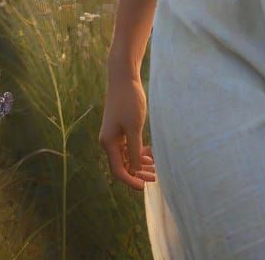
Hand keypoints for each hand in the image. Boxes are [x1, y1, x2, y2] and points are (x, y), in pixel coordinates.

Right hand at [98, 71, 155, 191]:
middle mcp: (109, 141)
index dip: (131, 181)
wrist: (124, 78)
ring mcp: (114, 134)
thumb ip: (135, 149)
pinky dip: (139, 151)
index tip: (145, 187)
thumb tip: (136, 169)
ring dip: (140, 162)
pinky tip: (150, 154)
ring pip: (127, 155)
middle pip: (123, 165)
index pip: (119, 170)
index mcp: (108, 143)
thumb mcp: (134, 127)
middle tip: (155, 177)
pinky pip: (129, 146)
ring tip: (156, 167)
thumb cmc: (129, 101)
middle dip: (138, 172)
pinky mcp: (120, 127)